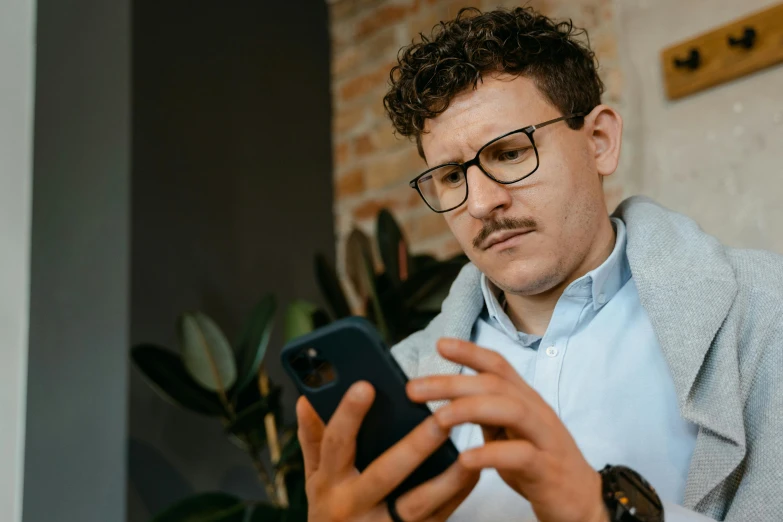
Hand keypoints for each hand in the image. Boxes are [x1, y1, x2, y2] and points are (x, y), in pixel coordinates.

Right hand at [296, 381, 479, 521]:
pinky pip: (437, 518)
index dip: (349, 414)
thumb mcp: (314, 477)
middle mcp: (352, 505)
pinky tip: (472, 472)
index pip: (335, 444)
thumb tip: (305, 398)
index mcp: (328, 483)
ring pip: (418, 504)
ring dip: (446, 479)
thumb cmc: (329, 510)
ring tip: (467, 452)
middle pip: (385, 474)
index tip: (366, 386)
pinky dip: (457, 495)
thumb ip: (312, 438)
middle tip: (440, 419)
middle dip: (414, 447)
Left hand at [406, 338, 608, 521]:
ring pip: (511, 410)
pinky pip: (521, 456)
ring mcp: (545, 439)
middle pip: (495, 384)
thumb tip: (447, 396)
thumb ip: (484, 413)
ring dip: (470, 410)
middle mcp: (536, 412)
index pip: (498, 365)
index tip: (439, 345)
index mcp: (525, 399)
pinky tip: (465, 458)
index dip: (470, 352)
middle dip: (452, 382)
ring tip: (438, 419)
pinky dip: (490, 454)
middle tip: (414, 388)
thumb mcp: (508, 433)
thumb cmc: (538, 464)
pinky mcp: (548, 470)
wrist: (582, 502)